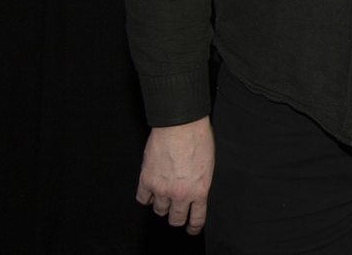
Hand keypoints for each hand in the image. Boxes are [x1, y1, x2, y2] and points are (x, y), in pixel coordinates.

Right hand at [136, 117, 214, 233]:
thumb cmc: (198, 138)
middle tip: (176, 212)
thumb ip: (200, 183)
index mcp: (199, 190)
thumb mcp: (208, 165)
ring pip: (159, 210)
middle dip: (177, 217)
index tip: (191, 228)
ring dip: (162, 205)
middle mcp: (180, 194)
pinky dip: (146, 196)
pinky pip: (143, 199)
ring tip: (164, 195)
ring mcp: (161, 189)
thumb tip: (194, 192)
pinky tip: (151, 190)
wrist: (180, 124)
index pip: (196, 219)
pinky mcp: (146, 180)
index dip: (193, 227)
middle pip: (175, 219)